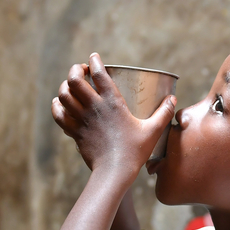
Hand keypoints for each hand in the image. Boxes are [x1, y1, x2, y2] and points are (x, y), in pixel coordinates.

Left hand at [52, 53, 175, 176]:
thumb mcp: (152, 130)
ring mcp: (82, 119)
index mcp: (113, 103)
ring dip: (65, 86)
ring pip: (63, 95)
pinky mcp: (75, 132)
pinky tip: (61, 104)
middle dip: (75, 70)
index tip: (94, 57)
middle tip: (81, 71)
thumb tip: (172, 99)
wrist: (114, 172)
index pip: (99, 73)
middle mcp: (94, 107)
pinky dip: (57, 106)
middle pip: (74, 80)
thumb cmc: (134, 151)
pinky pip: (59, 114)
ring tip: (71, 85)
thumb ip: (163, 113)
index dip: (94, 61)